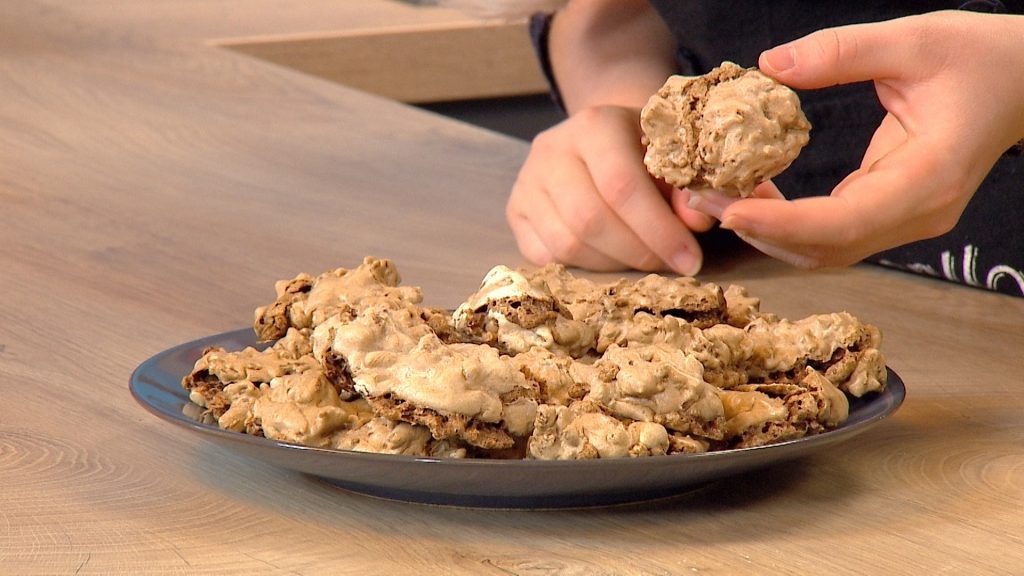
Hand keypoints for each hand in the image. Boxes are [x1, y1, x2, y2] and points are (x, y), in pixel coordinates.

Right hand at [507, 105, 713, 273]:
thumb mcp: (672, 157)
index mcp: (594, 124)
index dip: (658, 230)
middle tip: (669, 264)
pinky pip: (546, 257)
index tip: (690, 260)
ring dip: (612, 265)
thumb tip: (698, 222)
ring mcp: (526, 182)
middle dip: (637, 253)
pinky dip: (582, 267)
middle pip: (590, 220)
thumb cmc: (643, 149)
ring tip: (642, 259)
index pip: (621, 186)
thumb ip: (688, 188)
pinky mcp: (515, 211)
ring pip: (566, 244)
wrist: (601, 137)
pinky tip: (610, 257)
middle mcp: (551, 149)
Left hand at [704, 11, 1023, 267]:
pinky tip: (750, 193)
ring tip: (713, 197)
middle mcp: (918, 213)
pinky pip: (831, 232)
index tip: (729, 209)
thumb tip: (768, 64)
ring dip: (768, 231)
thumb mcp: (915, 39)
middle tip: (700, 198)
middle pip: (826, 249)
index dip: (783, 223)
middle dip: (760, 230)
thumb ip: (841, 51)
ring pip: (825, 250)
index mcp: (929, 179)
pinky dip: (787, 221)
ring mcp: (906, 218)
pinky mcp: (892, 211)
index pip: (844, 223)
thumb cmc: (980, 57)